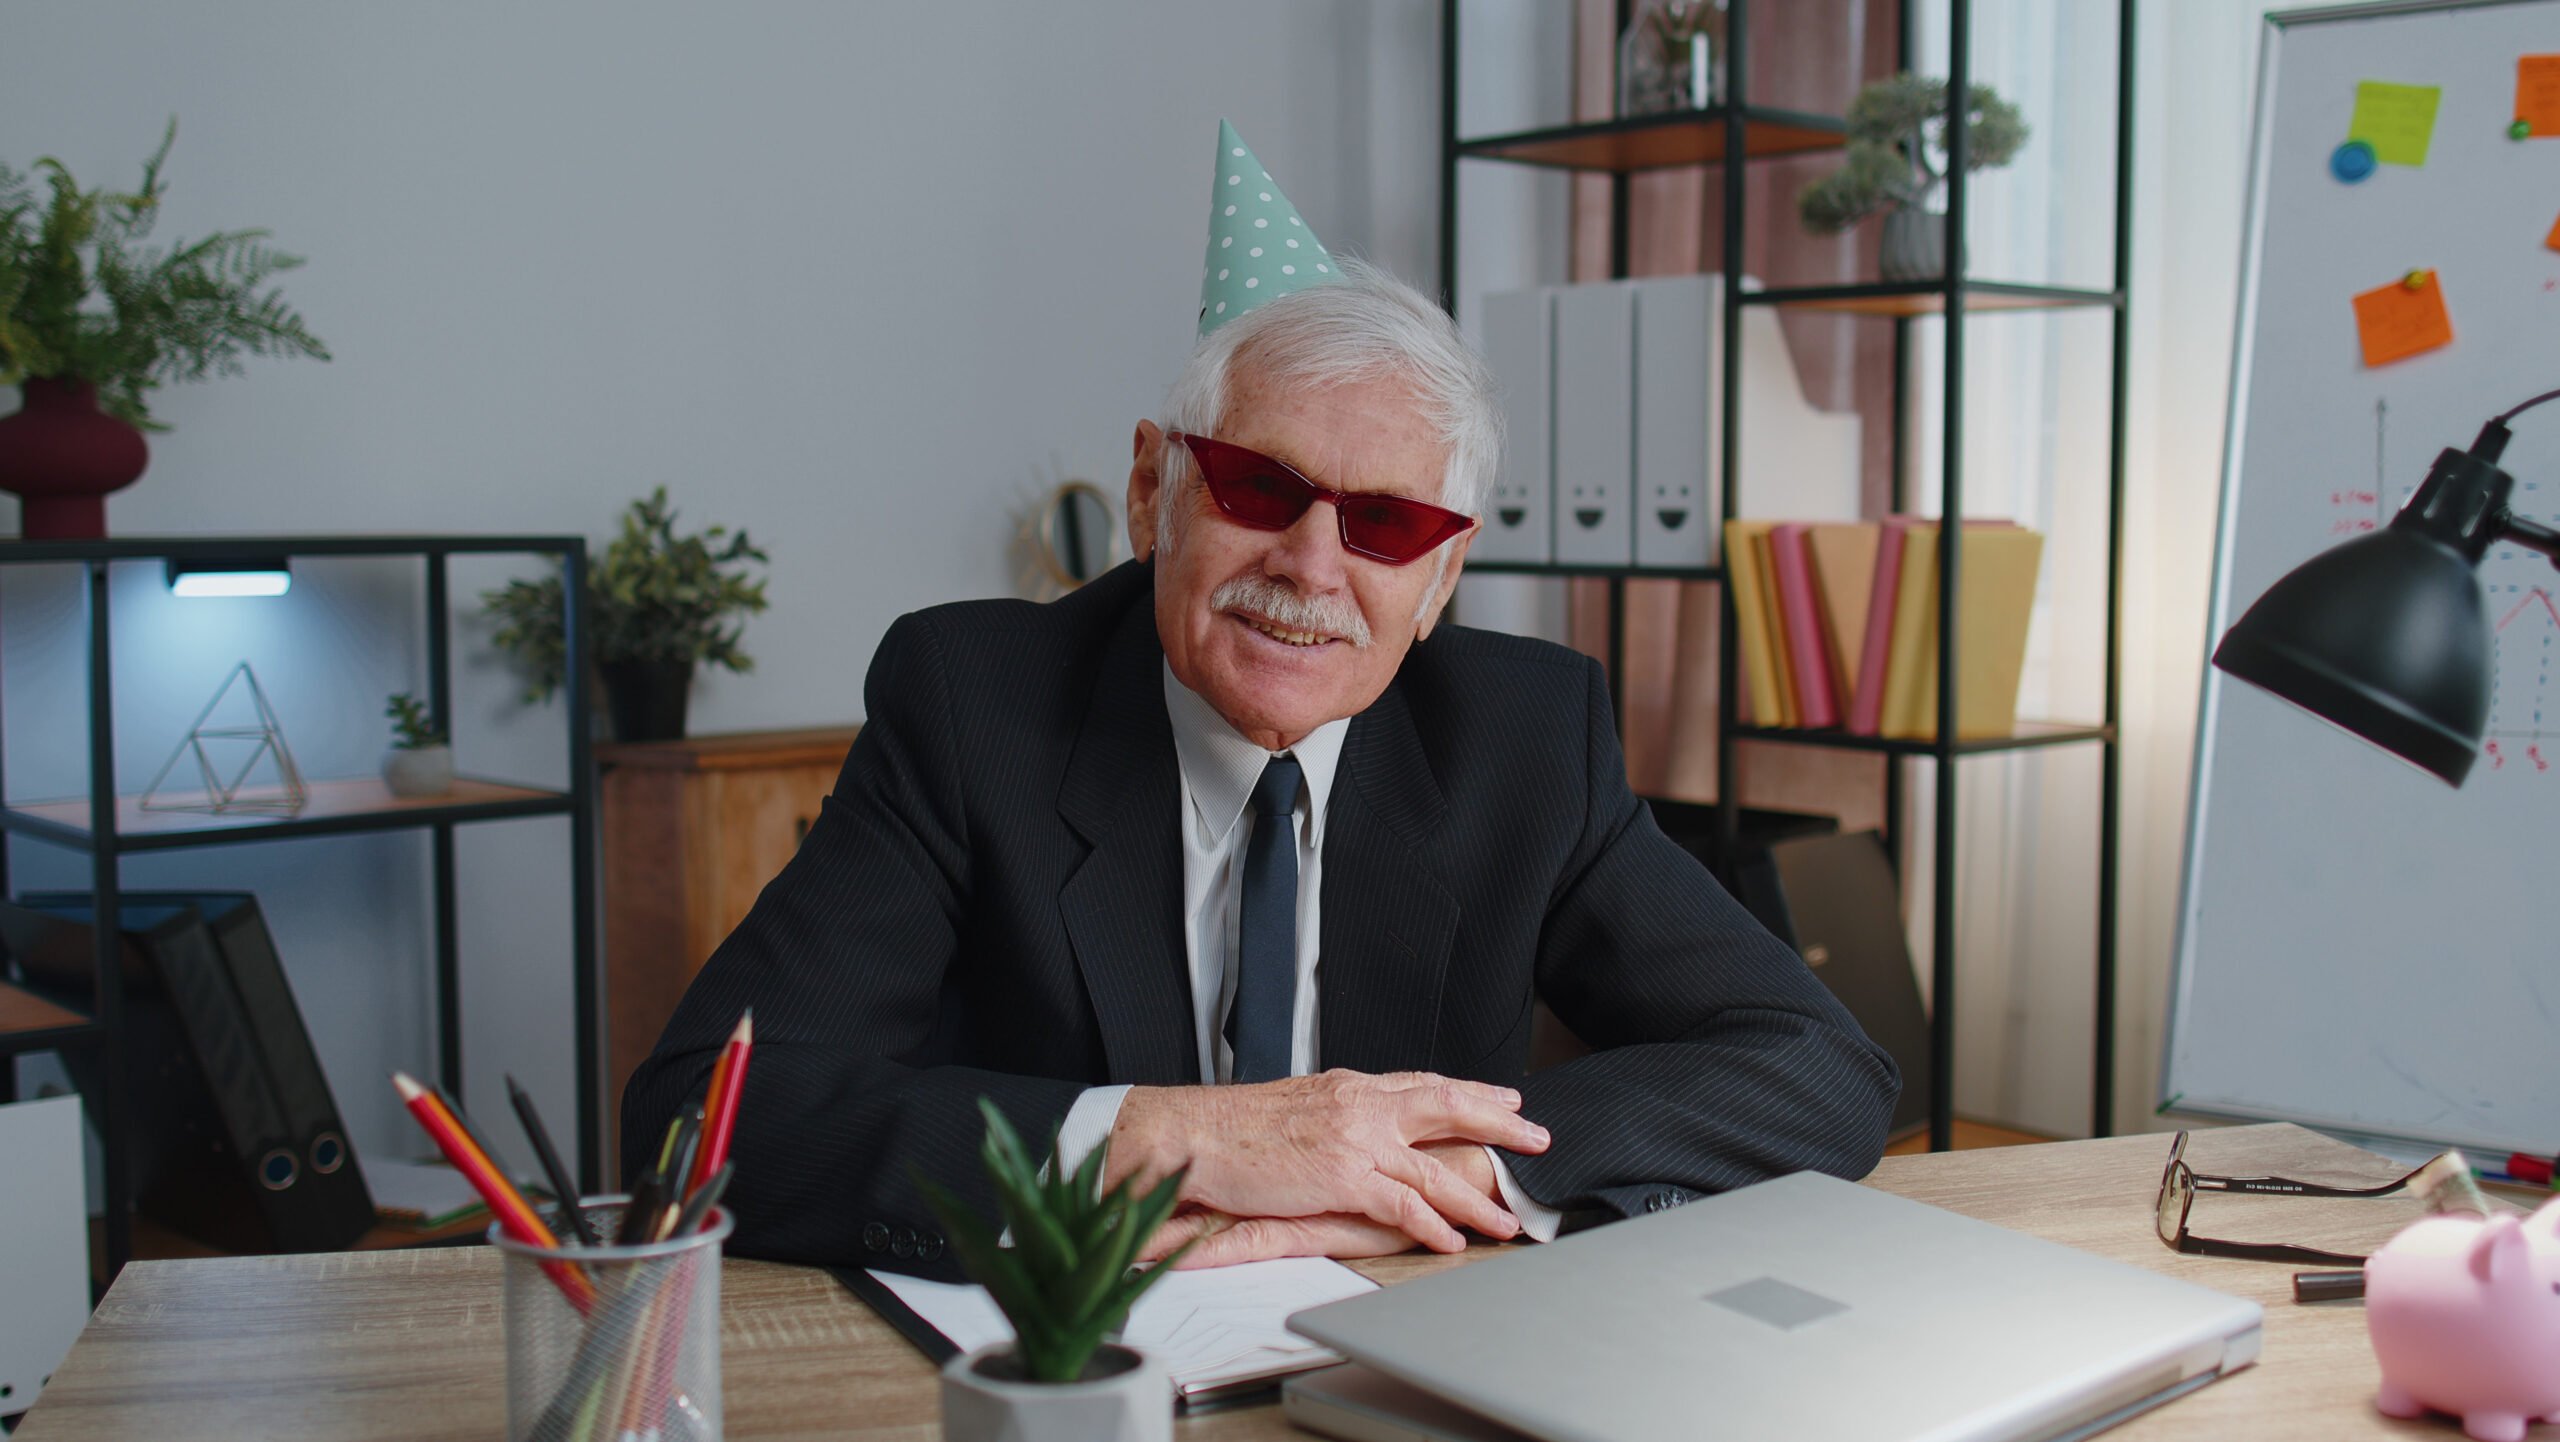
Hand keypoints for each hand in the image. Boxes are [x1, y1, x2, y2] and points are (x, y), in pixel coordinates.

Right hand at [1106, 1070, 1547, 1253]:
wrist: (1194, 1134)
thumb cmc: (1232, 1128)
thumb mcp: (1296, 1107)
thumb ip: (1335, 1113)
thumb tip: (1357, 1126)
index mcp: (1349, 1086)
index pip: (1423, 1083)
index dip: (1469, 1091)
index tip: (1504, 1098)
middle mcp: (1360, 1105)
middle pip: (1447, 1106)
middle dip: (1498, 1122)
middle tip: (1537, 1137)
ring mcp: (1355, 1139)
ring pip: (1434, 1166)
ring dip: (1476, 1196)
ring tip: (1507, 1216)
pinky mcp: (1342, 1176)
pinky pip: (1402, 1203)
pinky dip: (1433, 1223)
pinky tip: (1453, 1239)